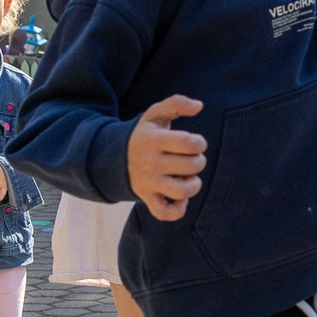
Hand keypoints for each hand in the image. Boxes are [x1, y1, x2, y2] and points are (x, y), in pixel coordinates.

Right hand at [128, 95, 207, 220]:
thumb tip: (199, 105)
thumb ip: (177, 103)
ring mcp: (149, 183)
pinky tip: (180, 198)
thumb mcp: (156, 114)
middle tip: (191, 158)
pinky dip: (178, 209)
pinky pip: (165, 213)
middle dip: (199, 161)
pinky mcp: (148, 198)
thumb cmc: (145, 134)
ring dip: (193, 184)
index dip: (200, 143)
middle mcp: (151, 163)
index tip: (194, 143)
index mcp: (154, 140)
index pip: (189, 143)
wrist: (116, 157)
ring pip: (182, 191)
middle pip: (191, 166)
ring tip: (189, 177)